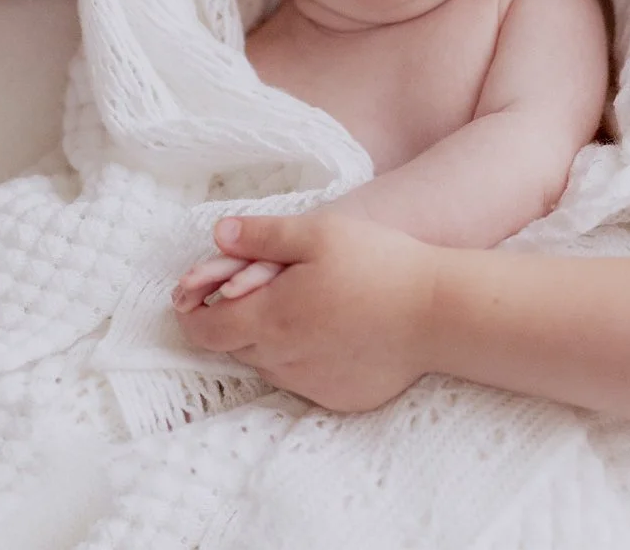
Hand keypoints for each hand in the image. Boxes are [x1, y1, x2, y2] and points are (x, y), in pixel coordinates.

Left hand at [175, 212, 439, 412]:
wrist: (437, 312)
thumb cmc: (379, 264)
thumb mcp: (319, 232)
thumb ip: (261, 235)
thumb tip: (217, 235)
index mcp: (268, 317)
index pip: (203, 330)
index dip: (191, 312)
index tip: (194, 296)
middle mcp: (281, 359)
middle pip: (233, 347)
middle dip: (233, 321)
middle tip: (254, 292)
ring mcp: (310, 382)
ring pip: (268, 365)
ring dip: (269, 341)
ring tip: (298, 309)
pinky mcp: (338, 397)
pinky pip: (304, 380)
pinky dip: (304, 359)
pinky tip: (332, 334)